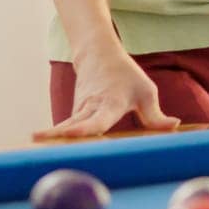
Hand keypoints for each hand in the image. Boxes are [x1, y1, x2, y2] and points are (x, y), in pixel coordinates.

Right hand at [35, 50, 177, 139]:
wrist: (98, 56)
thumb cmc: (126, 76)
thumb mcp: (146, 92)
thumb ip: (155, 115)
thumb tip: (173, 126)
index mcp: (110, 103)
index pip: (97, 119)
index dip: (86, 128)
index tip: (72, 133)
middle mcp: (91, 108)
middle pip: (74, 125)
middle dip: (59, 135)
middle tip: (39, 142)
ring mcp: (79, 111)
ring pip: (65, 127)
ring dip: (53, 139)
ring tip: (35, 148)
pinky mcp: (74, 115)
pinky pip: (66, 130)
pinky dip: (59, 140)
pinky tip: (47, 152)